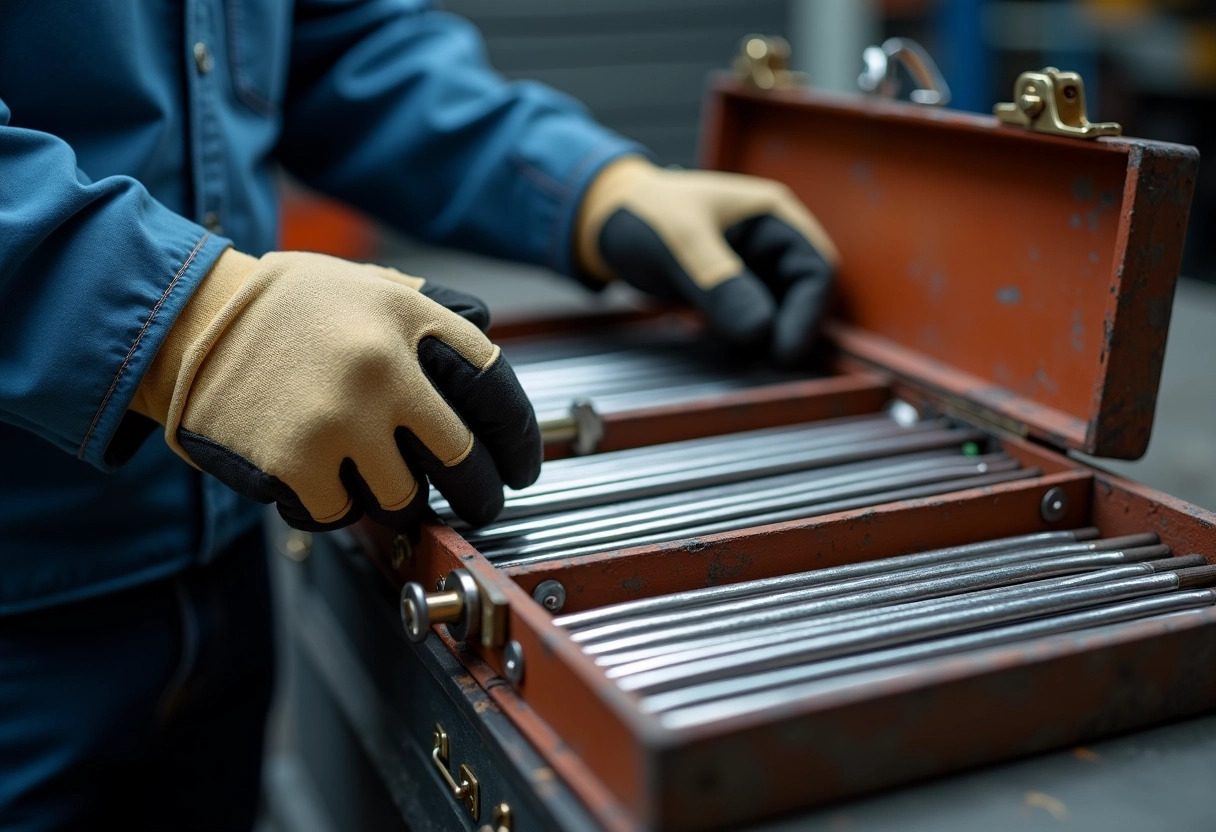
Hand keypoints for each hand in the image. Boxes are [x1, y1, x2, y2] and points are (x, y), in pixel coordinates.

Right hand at [131, 249, 540, 530]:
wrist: (188, 321)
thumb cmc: (284, 307)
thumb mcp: (368, 284)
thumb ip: (430, 310)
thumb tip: (485, 330)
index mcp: (410, 320)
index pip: (496, 391)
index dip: (519, 440)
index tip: (519, 466)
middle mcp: (383, 368)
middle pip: (465, 462)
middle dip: (480, 495)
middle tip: (480, 504)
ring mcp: (341, 418)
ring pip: (404, 498)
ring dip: (395, 498)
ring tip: (367, 471)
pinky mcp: (296, 462)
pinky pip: (342, 513)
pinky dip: (335, 505)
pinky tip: (318, 474)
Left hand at [576, 157, 838, 365]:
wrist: (603, 221)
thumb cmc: (642, 214)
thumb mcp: (680, 243)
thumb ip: (719, 283)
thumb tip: (759, 331)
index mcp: (772, 215)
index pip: (816, 270)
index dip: (807, 315)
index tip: (785, 351)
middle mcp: (771, 242)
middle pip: (803, 296)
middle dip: (787, 329)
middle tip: (763, 362)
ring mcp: (753, 268)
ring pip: (780, 313)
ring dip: (767, 338)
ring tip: (737, 353)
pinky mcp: (733, 291)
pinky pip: (754, 321)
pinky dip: (747, 339)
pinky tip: (725, 348)